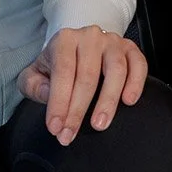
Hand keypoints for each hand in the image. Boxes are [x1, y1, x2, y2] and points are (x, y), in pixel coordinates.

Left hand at [17, 25, 147, 145]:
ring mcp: (112, 41)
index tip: (55, 128)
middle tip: (70, 135)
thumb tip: (48, 95)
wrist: (77, 47)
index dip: (59, 102)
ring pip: (115, 70)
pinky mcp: (130, 49)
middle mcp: (89, 36)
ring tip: (99, 125)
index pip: (62, 72)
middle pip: (88, 76)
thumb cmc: (56, 66)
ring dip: (108, 101)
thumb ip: (33, 85)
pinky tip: (128, 101)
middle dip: (78, 110)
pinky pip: (138, 64)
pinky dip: (136, 83)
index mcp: (64, 40)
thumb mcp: (35, 74)